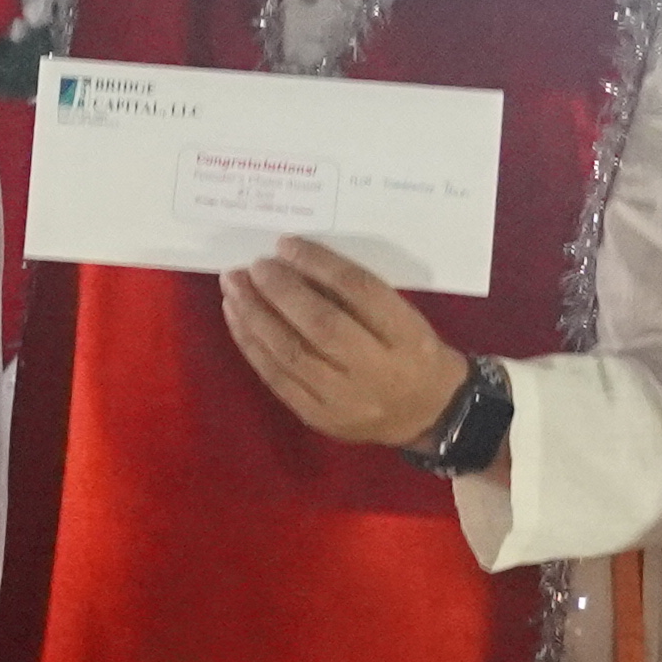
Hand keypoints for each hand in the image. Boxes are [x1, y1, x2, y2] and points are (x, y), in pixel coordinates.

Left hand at [219, 239, 471, 453]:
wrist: (428, 414)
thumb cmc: (412, 352)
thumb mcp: (404, 317)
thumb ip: (358, 295)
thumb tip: (296, 262)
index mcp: (408, 337)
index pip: (361, 291)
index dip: (319, 263)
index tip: (286, 244)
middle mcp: (378, 370)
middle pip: (322, 324)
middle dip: (280, 290)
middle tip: (254, 266)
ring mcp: (346, 400)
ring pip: (291, 354)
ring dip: (255, 315)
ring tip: (234, 287)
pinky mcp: (320, 418)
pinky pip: (277, 379)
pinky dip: (252, 345)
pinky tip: (237, 319)